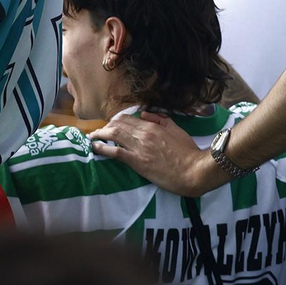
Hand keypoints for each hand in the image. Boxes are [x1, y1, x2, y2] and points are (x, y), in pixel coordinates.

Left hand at [89, 111, 219, 197]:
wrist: (193, 170)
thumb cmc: (188, 152)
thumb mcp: (176, 129)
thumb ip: (161, 119)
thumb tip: (145, 114)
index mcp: (152, 125)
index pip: (127, 118)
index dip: (116, 121)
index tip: (110, 125)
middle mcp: (143, 133)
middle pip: (117, 125)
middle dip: (105, 127)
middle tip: (98, 132)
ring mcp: (139, 147)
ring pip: (113, 135)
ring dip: (99, 135)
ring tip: (91, 137)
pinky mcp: (137, 162)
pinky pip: (115, 152)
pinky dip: (102, 148)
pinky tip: (94, 147)